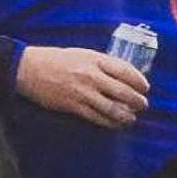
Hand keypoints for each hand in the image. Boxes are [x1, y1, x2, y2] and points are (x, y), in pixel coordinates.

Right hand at [15, 45, 148, 128]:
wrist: (31, 69)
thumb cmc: (58, 59)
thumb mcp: (83, 53)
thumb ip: (102, 63)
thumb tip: (122, 73)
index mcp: (95, 59)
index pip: (125, 70)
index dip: (138, 80)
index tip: (145, 87)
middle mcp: (92, 76)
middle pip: (122, 91)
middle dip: (137, 100)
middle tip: (143, 104)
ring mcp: (83, 92)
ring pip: (112, 108)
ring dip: (126, 114)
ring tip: (133, 117)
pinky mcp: (73, 106)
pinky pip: (97, 117)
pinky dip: (110, 122)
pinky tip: (116, 124)